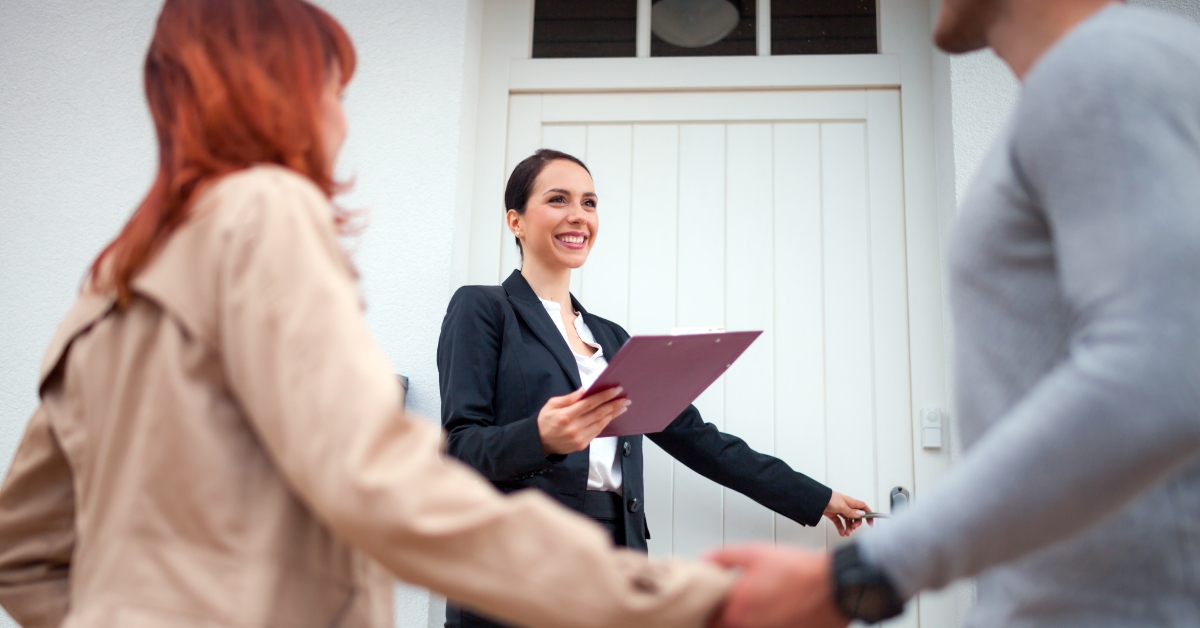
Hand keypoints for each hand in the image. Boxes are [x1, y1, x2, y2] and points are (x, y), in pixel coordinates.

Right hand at [537, 387, 628, 454]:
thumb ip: (569, 398)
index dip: (604, 396)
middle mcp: (574, 428)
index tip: (616, 390)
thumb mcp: (552, 405)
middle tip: (625, 398)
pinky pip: (597, 432)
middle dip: (614, 405)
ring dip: (613, 414)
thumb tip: (584, 391)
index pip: (589, 404)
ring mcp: (579, 438)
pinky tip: (611, 416)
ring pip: (600, 423)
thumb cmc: (545, 421)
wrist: (539, 443)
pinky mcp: (582, 445)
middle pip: (598, 414)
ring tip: (623, 406)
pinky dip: (605, 423)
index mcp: (566, 416)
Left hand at [707, 544, 846, 627]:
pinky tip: (780, 611)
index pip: (710, 620)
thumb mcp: (755, 553)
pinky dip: (772, 622)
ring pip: (751, 627)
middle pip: (729, 626)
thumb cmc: (798, 570)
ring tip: (767, 603)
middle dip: (731, 616)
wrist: (835, 584)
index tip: (717, 602)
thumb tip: (705, 559)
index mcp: (737, 609)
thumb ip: (724, 558)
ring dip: (751, 620)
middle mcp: (751, 626)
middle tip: (744, 600)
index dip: (711, 610)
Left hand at [824, 491, 868, 536]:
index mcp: (850, 502)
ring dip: (848, 527)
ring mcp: (839, 510)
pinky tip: (841, 533)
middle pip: (855, 516)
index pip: (862, 507)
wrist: (815, 500)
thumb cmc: (828, 498)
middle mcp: (846, 506)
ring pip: (847, 520)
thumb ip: (851, 512)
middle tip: (853, 528)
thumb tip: (861, 514)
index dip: (868, 514)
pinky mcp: (833, 514)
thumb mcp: (842, 506)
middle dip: (856, 523)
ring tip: (846, 533)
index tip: (870, 523)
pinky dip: (841, 528)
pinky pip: (839, 522)